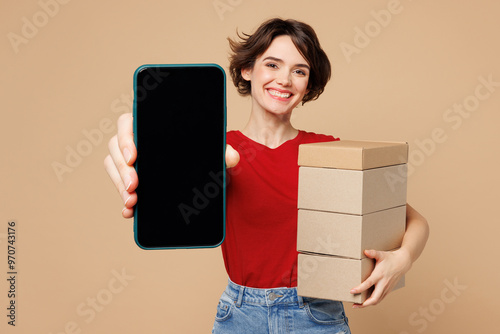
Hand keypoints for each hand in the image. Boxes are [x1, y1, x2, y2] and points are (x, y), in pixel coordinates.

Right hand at [104, 113, 239, 217]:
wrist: (201, 171)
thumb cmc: (201, 152)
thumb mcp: (212, 151)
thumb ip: (222, 151)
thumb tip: (233, 156)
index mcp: (152, 125)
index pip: (127, 123)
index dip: (125, 138)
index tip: (133, 157)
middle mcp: (136, 139)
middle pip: (115, 147)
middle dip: (122, 169)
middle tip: (134, 187)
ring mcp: (130, 159)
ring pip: (113, 167)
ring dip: (119, 185)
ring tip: (132, 201)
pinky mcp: (130, 177)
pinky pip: (119, 186)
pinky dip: (123, 199)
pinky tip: (130, 211)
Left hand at [350, 248, 411, 308]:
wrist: (403, 262)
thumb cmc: (391, 258)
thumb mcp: (381, 254)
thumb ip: (373, 253)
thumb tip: (365, 251)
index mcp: (379, 275)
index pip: (368, 284)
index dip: (360, 289)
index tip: (352, 291)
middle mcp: (383, 284)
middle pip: (374, 298)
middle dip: (364, 304)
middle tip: (354, 305)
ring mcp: (386, 288)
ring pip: (377, 300)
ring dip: (367, 304)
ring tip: (358, 305)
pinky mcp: (388, 290)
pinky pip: (380, 298)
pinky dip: (373, 301)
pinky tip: (366, 301)